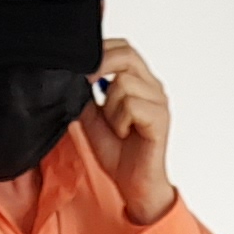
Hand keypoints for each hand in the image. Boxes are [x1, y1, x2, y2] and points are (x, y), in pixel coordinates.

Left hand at [80, 38, 176, 224]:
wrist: (133, 185)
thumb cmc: (119, 152)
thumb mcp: (92, 117)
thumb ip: (87, 93)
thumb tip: (73, 76)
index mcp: (139, 82)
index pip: (123, 48)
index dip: (101, 50)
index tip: (81, 68)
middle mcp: (152, 87)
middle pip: (126, 55)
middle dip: (101, 66)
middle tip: (88, 85)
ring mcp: (159, 102)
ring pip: (124, 83)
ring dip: (110, 107)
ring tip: (115, 126)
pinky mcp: (160, 119)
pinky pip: (131, 105)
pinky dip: (120, 120)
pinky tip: (124, 133)